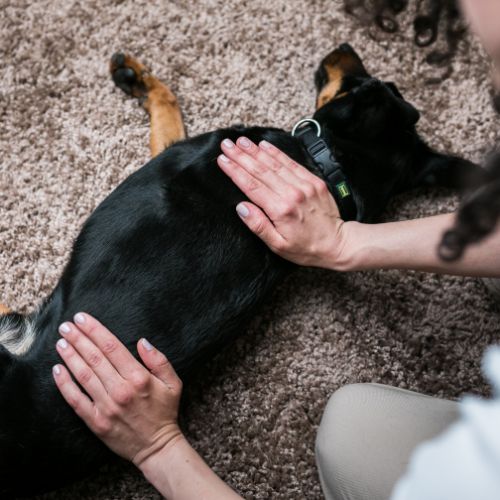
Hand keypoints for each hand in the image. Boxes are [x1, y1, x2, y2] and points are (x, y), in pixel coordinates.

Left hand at [53, 313, 183, 466]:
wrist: (157, 447)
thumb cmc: (165, 412)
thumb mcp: (173, 383)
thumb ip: (159, 360)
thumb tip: (142, 341)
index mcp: (139, 377)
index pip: (111, 347)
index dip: (95, 330)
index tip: (82, 319)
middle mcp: (121, 389)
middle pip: (94, 357)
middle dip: (78, 339)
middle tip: (66, 326)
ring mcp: (106, 406)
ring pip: (83, 375)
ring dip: (70, 356)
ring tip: (60, 342)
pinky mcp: (96, 421)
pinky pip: (76, 400)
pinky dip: (65, 384)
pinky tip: (57, 370)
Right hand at [217, 137, 348, 268]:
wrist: (337, 244)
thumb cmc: (306, 248)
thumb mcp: (278, 245)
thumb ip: (258, 225)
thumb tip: (241, 208)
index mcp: (281, 210)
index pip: (252, 186)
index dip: (235, 171)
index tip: (222, 160)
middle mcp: (292, 194)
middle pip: (261, 170)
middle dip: (241, 156)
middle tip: (226, 144)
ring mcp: (305, 185)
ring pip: (275, 163)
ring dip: (256, 150)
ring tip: (241, 141)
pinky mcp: (314, 181)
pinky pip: (292, 163)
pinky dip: (277, 153)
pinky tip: (265, 145)